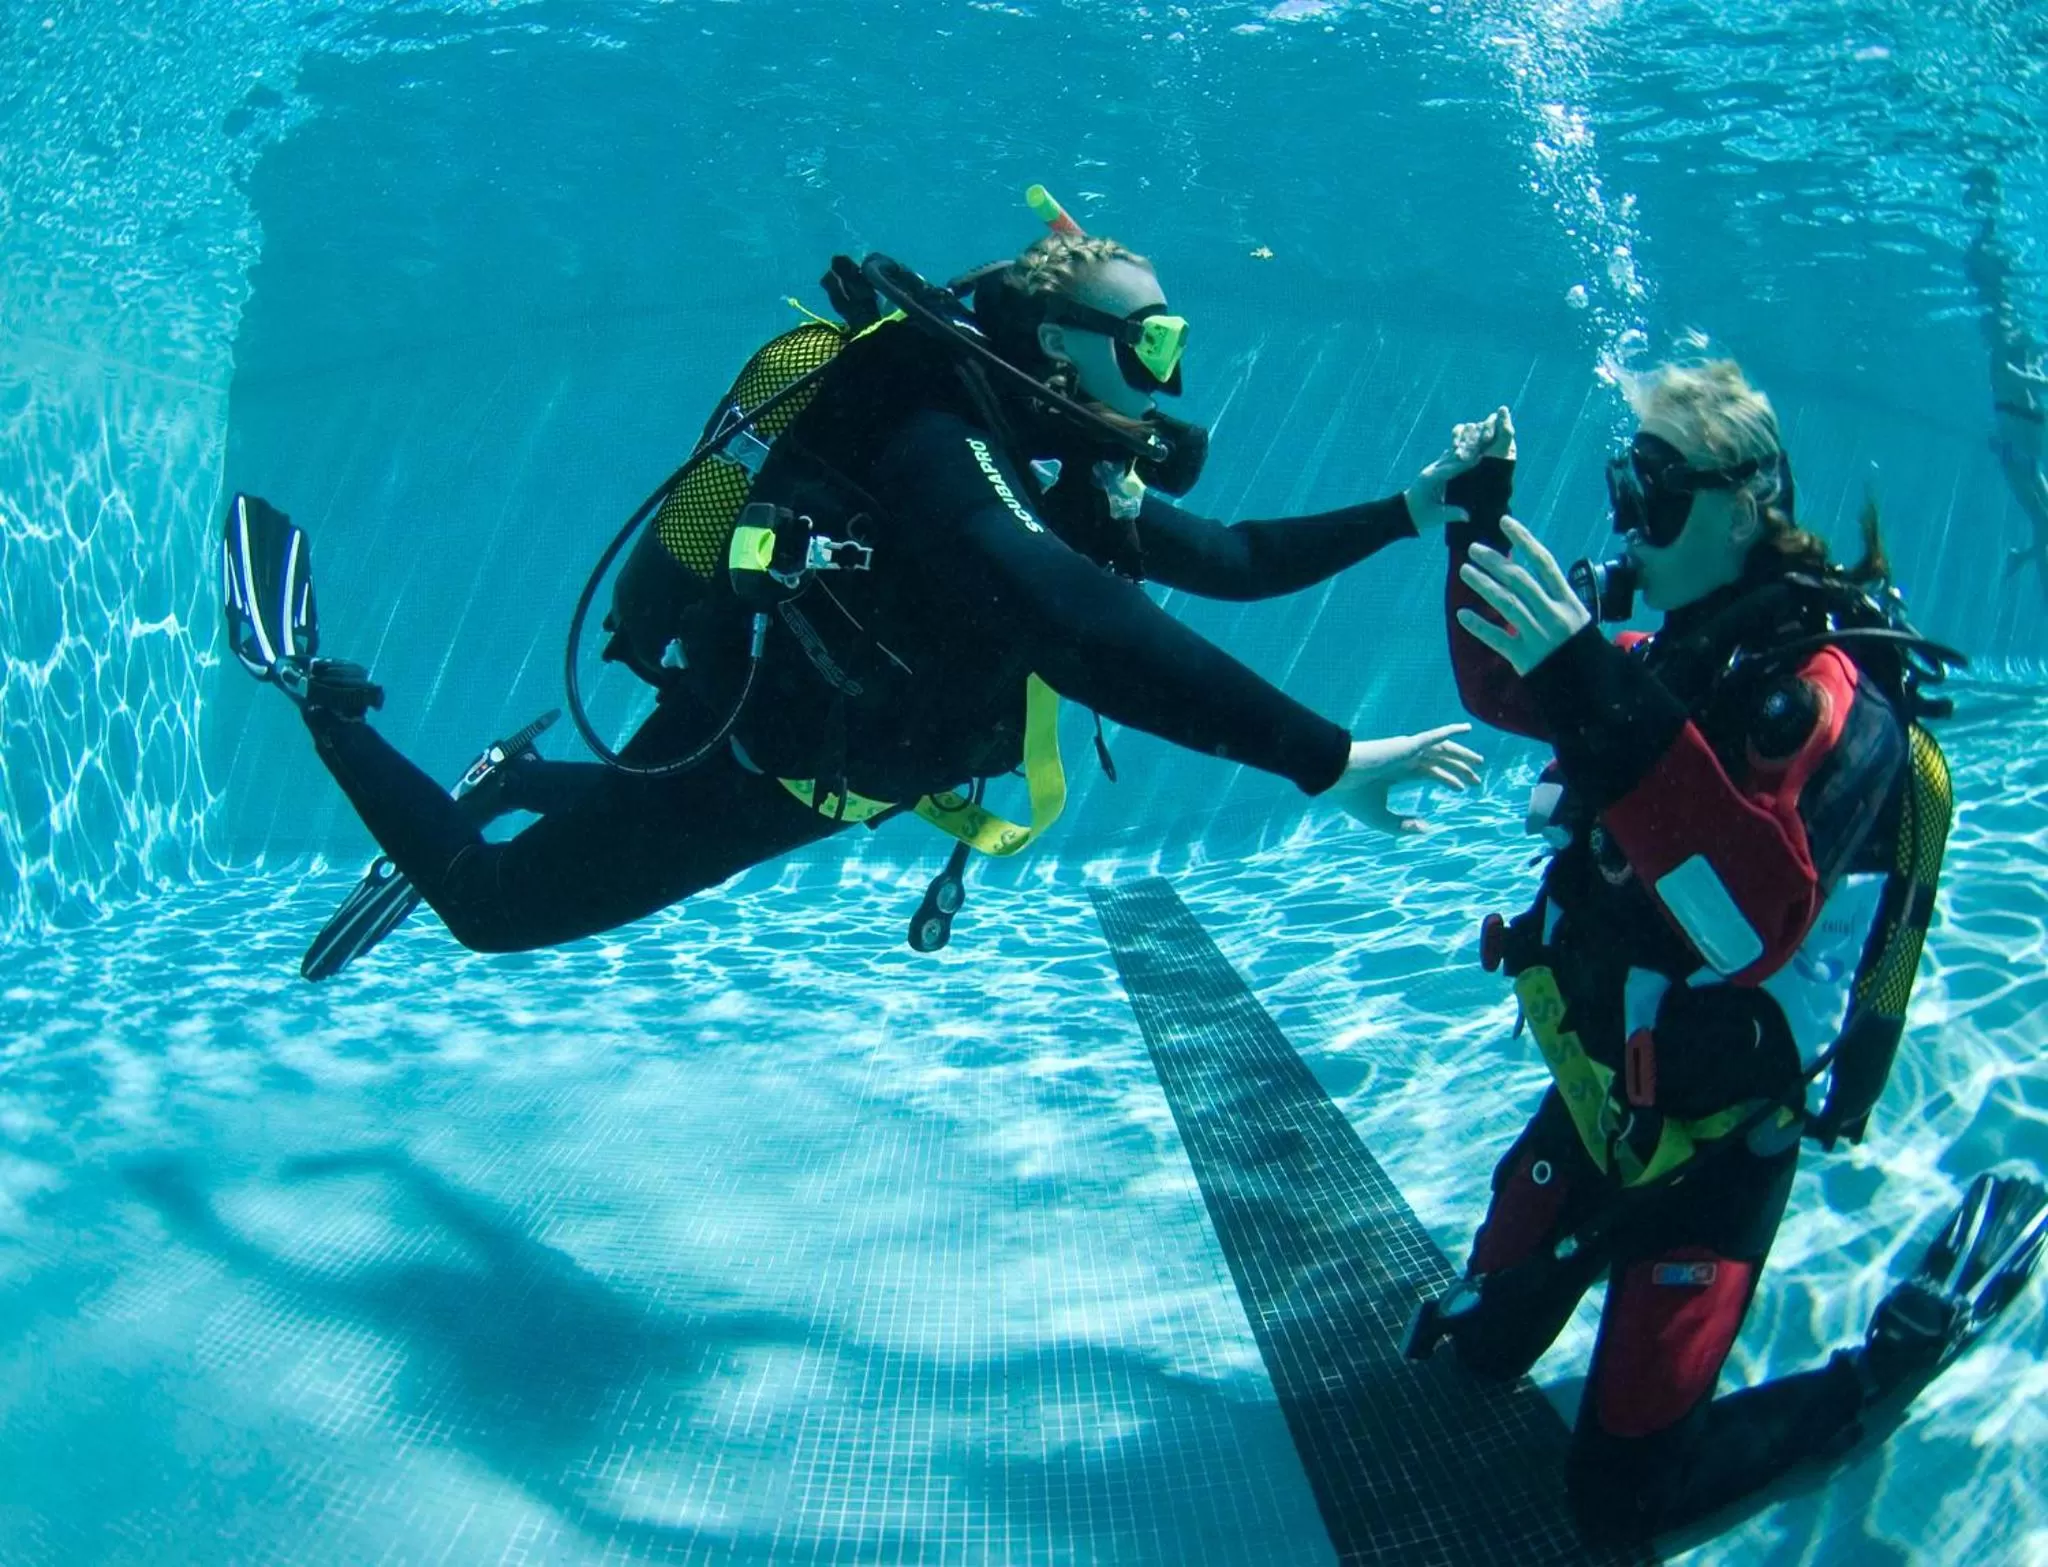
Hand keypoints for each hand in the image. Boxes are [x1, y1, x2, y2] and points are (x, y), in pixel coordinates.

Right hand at [1327, 723, 1483, 834]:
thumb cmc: (1351, 796)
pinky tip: (1467, 730)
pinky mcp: (1407, 745)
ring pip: (1441, 750)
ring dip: (1461, 755)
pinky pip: (1434, 736)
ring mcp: (1406, 750)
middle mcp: (1403, 759)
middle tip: (1475, 780)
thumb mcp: (1379, 818)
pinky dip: (1450, 731)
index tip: (1462, 789)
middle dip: (1458, 769)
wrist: (1336, 776)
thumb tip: (1426, 829)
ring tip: (1479, 764)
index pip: (1428, 773)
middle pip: (1438, 761)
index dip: (1446, 779)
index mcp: (1396, 772)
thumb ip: (1402, 826)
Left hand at [1404, 405, 1516, 530]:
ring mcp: (1435, 468)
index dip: (1466, 462)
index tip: (1481, 457)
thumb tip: (1468, 516)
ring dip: (1467, 450)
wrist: (1408, 511)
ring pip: (1452, 455)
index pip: (1450, 468)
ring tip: (1485, 445)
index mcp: (1430, 479)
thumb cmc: (1420, 515)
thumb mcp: (1435, 517)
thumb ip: (1451, 514)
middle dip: (1469, 451)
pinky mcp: (1438, 470)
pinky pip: (1452, 459)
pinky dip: (1463, 456)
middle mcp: (1432, 470)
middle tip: (1487, 445)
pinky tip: (1476, 453)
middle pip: (1452, 456)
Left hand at [1455, 515, 1592, 675]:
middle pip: (1520, 580)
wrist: (1591, 686)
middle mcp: (1554, 613)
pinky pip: (1498, 639)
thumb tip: (1529, 573)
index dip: (1524, 540)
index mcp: (1568, 600)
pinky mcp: (1525, 658)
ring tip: (1464, 571)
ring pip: (1507, 604)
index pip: (1544, 562)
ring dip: (1483, 585)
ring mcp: (1539, 635)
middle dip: (1495, 561)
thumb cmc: (1581, 649)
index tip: (1505, 522)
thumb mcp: (1577, 618)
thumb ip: (1554, 598)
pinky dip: (1479, 627)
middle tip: (1474, 548)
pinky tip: (1461, 614)